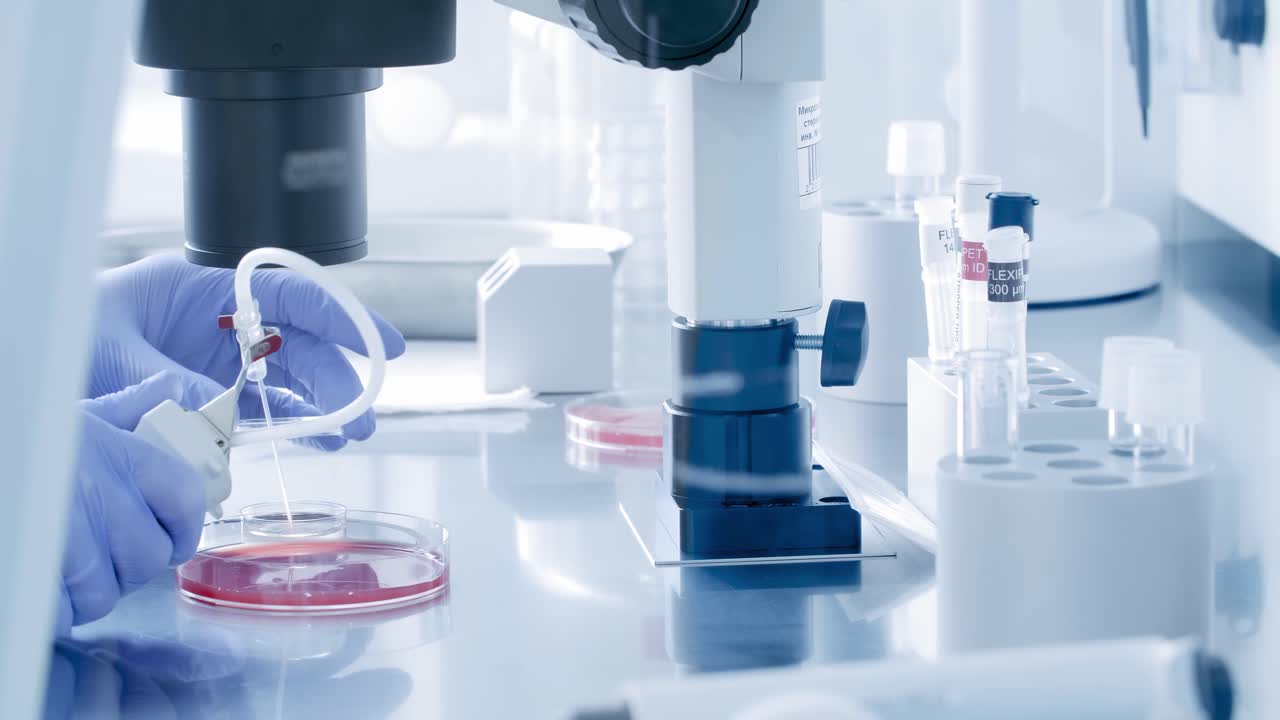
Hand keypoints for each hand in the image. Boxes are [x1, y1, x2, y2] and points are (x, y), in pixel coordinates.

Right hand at [58, 373, 208, 634]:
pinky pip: (63, 614)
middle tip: (101, 556)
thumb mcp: (71, 414)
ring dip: (87, 593)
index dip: (184, 527)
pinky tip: (43, 584)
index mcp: (119, 452)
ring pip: (105, 593)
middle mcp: (100, 493)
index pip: (186, 497)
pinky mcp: (34, 573)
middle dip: (128, 567)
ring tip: (64, 569)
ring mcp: (65, 537)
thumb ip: (125, 408)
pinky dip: (54, 611)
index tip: (172, 539)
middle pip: (149, 557)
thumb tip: (168, 389)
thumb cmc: (19, 439)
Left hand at [90, 254, 405, 449]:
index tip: (383, 345)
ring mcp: (216, 358)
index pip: (290, 297)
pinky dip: (284, 425)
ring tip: (343, 434)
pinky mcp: (207, 393)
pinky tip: (307, 439)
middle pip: (297, 345)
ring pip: (285, 379)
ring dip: (317, 407)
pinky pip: (258, 408)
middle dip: (334, 378)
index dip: (343, 319)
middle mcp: (220, 322)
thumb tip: (218, 413)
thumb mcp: (115, 352)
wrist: (36, 352)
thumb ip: (172, 380)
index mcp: (202, 289)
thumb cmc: (69, 327)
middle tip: (357, 414)